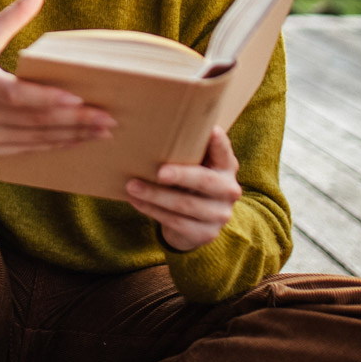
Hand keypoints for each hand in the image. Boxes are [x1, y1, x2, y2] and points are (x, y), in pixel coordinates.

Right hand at [0, 0, 116, 156]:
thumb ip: (17, 12)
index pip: (17, 95)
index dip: (49, 99)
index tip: (82, 101)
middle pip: (32, 121)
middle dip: (74, 122)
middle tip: (108, 120)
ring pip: (32, 141)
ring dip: (69, 138)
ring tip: (101, 133)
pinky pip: (22, 150)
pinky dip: (51, 146)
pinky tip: (75, 141)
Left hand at [125, 127, 241, 251]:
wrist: (196, 222)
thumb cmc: (190, 180)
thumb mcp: (195, 164)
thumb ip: (187, 148)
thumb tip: (151, 128)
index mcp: (226, 165)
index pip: (224, 149)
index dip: (218, 141)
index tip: (210, 130)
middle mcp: (229, 189)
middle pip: (204, 181)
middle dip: (180, 175)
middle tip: (158, 172)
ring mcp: (220, 214)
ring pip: (185, 204)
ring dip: (155, 195)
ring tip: (132, 186)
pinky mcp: (206, 233)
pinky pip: (175, 222)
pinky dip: (152, 210)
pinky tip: (136, 201)